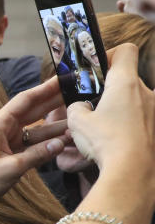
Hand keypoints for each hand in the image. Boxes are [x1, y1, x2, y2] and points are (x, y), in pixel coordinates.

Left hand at [0, 77, 67, 219]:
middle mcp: (1, 128)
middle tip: (76, 91)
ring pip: (34, 128)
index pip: (26, 100)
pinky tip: (63, 139)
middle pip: (32, 110)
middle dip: (53, 100)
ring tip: (78, 116)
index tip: (62, 78)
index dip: (46, 88)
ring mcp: (4, 139)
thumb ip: (37, 155)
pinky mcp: (7, 152)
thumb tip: (61, 143)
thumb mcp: (11, 168)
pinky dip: (45, 141)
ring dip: (54, 124)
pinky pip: (30, 142)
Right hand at [68, 44, 154, 177]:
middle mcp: (147, 93)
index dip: (110, 55)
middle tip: (94, 106)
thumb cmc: (106, 142)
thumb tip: (81, 107)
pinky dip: (130, 126)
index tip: (97, 70)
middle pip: (129, 80)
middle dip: (111, 90)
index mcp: (126, 83)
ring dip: (121, 110)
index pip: (125, 51)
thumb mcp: (77, 122)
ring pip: (136, 102)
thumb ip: (76, 108)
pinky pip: (143, 120)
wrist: (133, 172)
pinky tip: (117, 142)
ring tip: (105, 128)